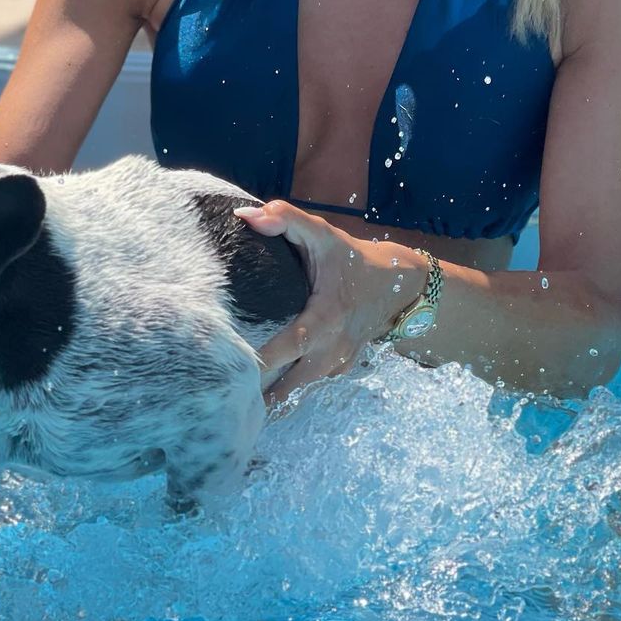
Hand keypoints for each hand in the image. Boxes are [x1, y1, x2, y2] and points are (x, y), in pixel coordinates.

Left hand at [235, 201, 417, 400]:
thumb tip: (245, 215)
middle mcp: (332, 350)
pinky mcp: (340, 370)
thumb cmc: (352, 259)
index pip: (286, 347)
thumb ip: (285, 219)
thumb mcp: (322, 234)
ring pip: (299, 390)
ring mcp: (338, 364)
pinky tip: (261, 395)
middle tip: (221, 396)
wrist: (399, 285)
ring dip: (271, 396)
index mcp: (325, 319)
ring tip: (234, 405)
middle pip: (288, 384)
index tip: (228, 368)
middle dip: (257, 392)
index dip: (258, 360)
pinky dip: (288, 390)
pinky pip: (310, 386)